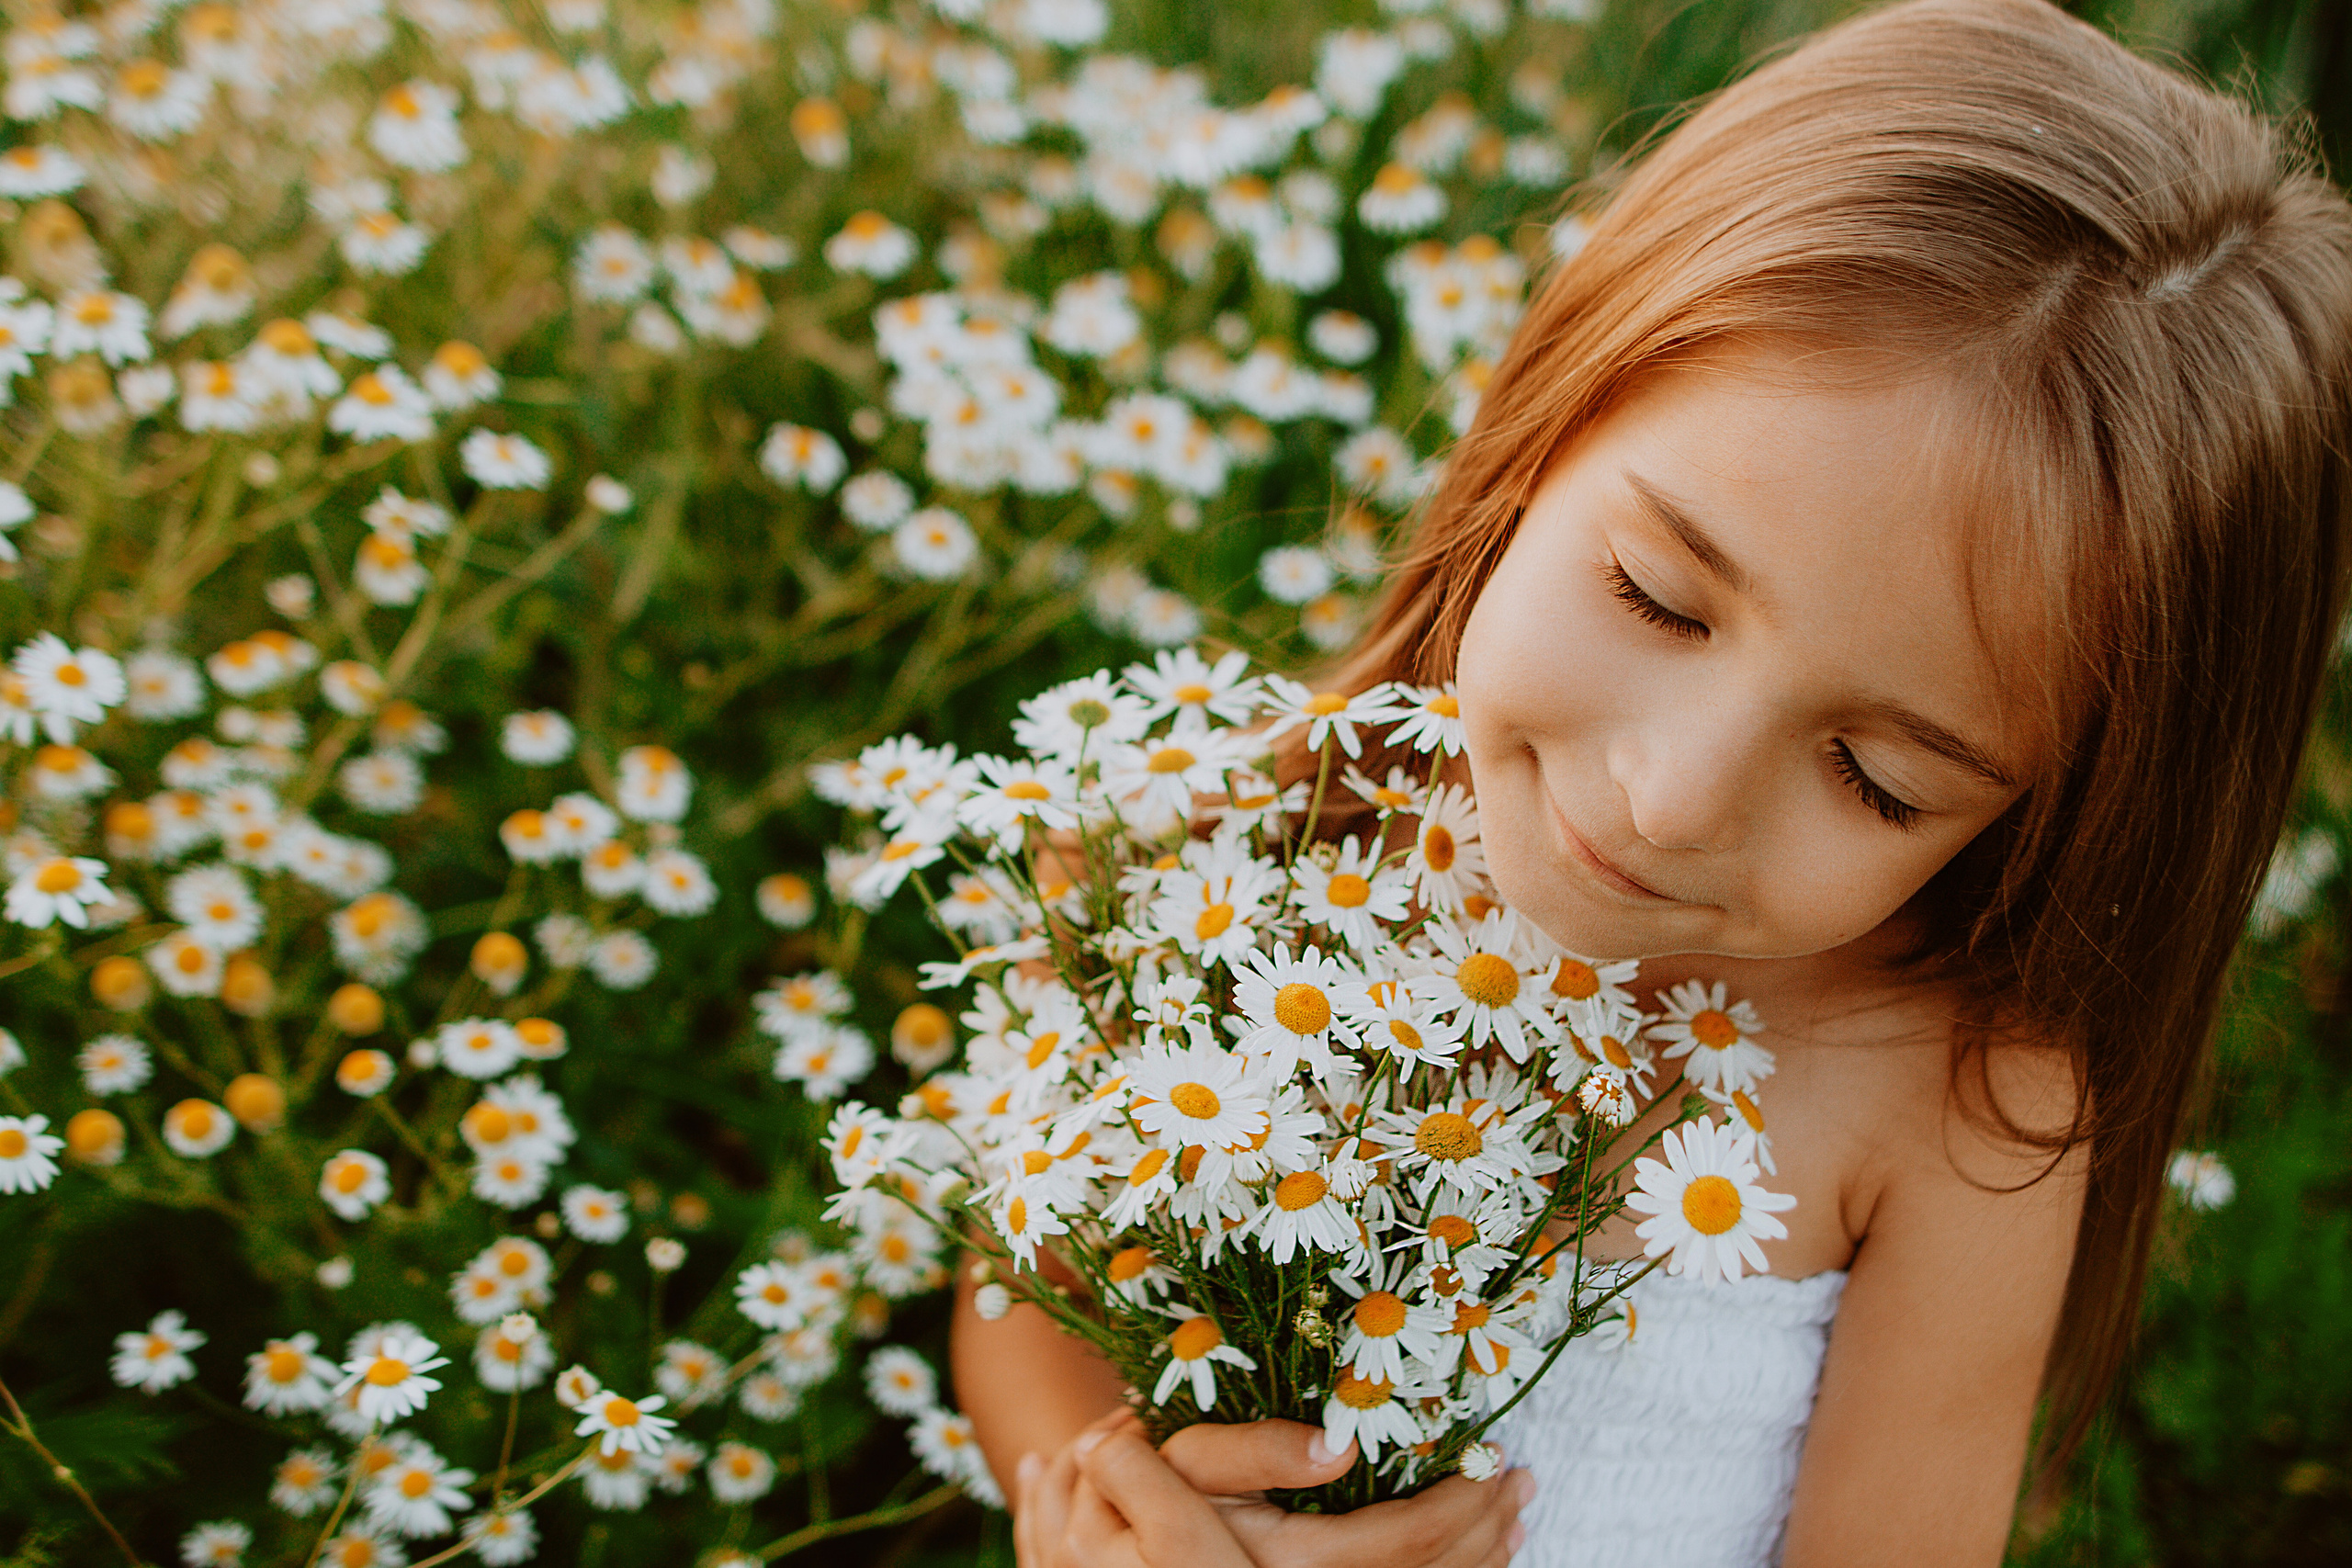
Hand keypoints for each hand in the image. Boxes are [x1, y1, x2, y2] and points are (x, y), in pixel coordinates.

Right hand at [1014, 1409, 1532, 1567]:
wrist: (1102, 1553)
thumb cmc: (1142, 1491)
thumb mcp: (1187, 1462)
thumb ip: (1255, 1452)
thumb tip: (1341, 1441)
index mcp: (1290, 1565)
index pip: (1408, 1541)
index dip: (1464, 1503)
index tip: (1497, 1461)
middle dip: (1488, 1527)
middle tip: (1522, 1481)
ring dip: (1478, 1554)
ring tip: (1509, 1514)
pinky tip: (1463, 1548)